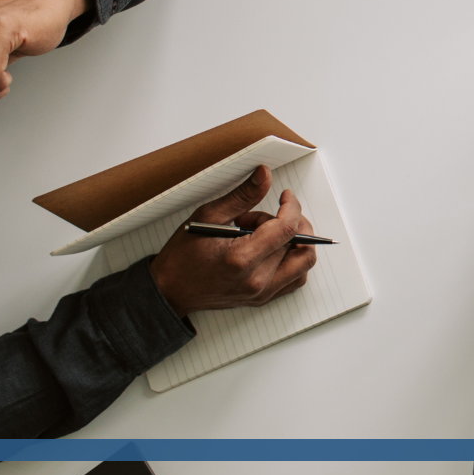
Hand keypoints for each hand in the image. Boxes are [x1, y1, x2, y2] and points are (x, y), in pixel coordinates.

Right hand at [148, 165, 317, 317]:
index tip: (285, 196)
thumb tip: (265, 175)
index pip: (287, 229)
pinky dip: (293, 259)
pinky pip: (296, 278)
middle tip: (257, 219)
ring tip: (266, 235)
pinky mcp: (263, 299)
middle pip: (294, 242)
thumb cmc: (183, 256)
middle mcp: (256, 281)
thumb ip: (242, 196)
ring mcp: (261, 294)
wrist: (170, 290)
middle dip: (282, 222)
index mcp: (241, 259)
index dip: (292, 207)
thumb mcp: (208, 216)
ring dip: (294, 242)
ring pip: (303, 262)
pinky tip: (273, 249)